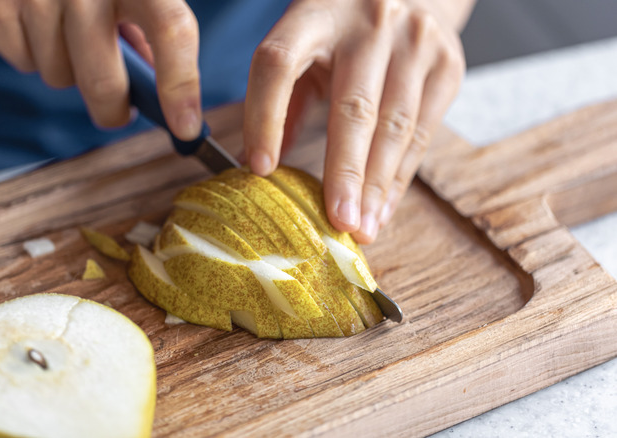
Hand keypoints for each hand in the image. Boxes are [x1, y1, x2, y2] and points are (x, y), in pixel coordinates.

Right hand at [0, 0, 202, 139]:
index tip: (185, 128)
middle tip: (117, 111)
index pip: (170, 28)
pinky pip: (20, 59)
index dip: (180, 85)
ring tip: (63, 28)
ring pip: (58, 75)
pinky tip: (30, 15)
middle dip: (112, 108)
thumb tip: (156, 83)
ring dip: (65, 67)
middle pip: (104, 80)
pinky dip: (28, 49)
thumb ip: (145, 17)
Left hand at [243, 0, 470, 242]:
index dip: (265, 117)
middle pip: (352, 107)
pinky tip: (385, 207)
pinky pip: (423, 131)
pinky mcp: (447, 64)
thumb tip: (255, 163)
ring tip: (363, 227)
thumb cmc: (344, 25)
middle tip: (336, 223)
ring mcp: (415, 42)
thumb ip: (283, 96)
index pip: (279, 65)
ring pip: (395, 126)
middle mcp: (368, 22)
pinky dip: (402, 176)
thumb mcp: (305, 40)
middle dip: (344, 172)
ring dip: (378, 185)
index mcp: (315, 12)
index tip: (259, 168)